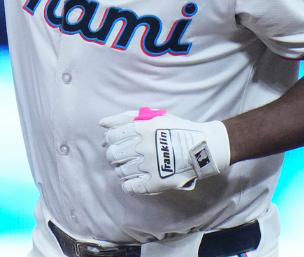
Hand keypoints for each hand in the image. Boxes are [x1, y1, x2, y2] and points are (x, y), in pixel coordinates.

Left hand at [99, 107, 230, 194]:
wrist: (202, 148)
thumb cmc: (176, 129)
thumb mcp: (154, 117)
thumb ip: (127, 117)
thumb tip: (102, 123)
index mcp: (143, 128)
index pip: (112, 136)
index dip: (110, 140)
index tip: (116, 142)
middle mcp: (144, 147)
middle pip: (113, 154)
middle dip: (114, 155)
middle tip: (122, 155)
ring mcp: (150, 166)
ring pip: (120, 171)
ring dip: (121, 169)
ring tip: (131, 166)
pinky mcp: (157, 182)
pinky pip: (131, 187)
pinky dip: (128, 185)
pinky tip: (133, 180)